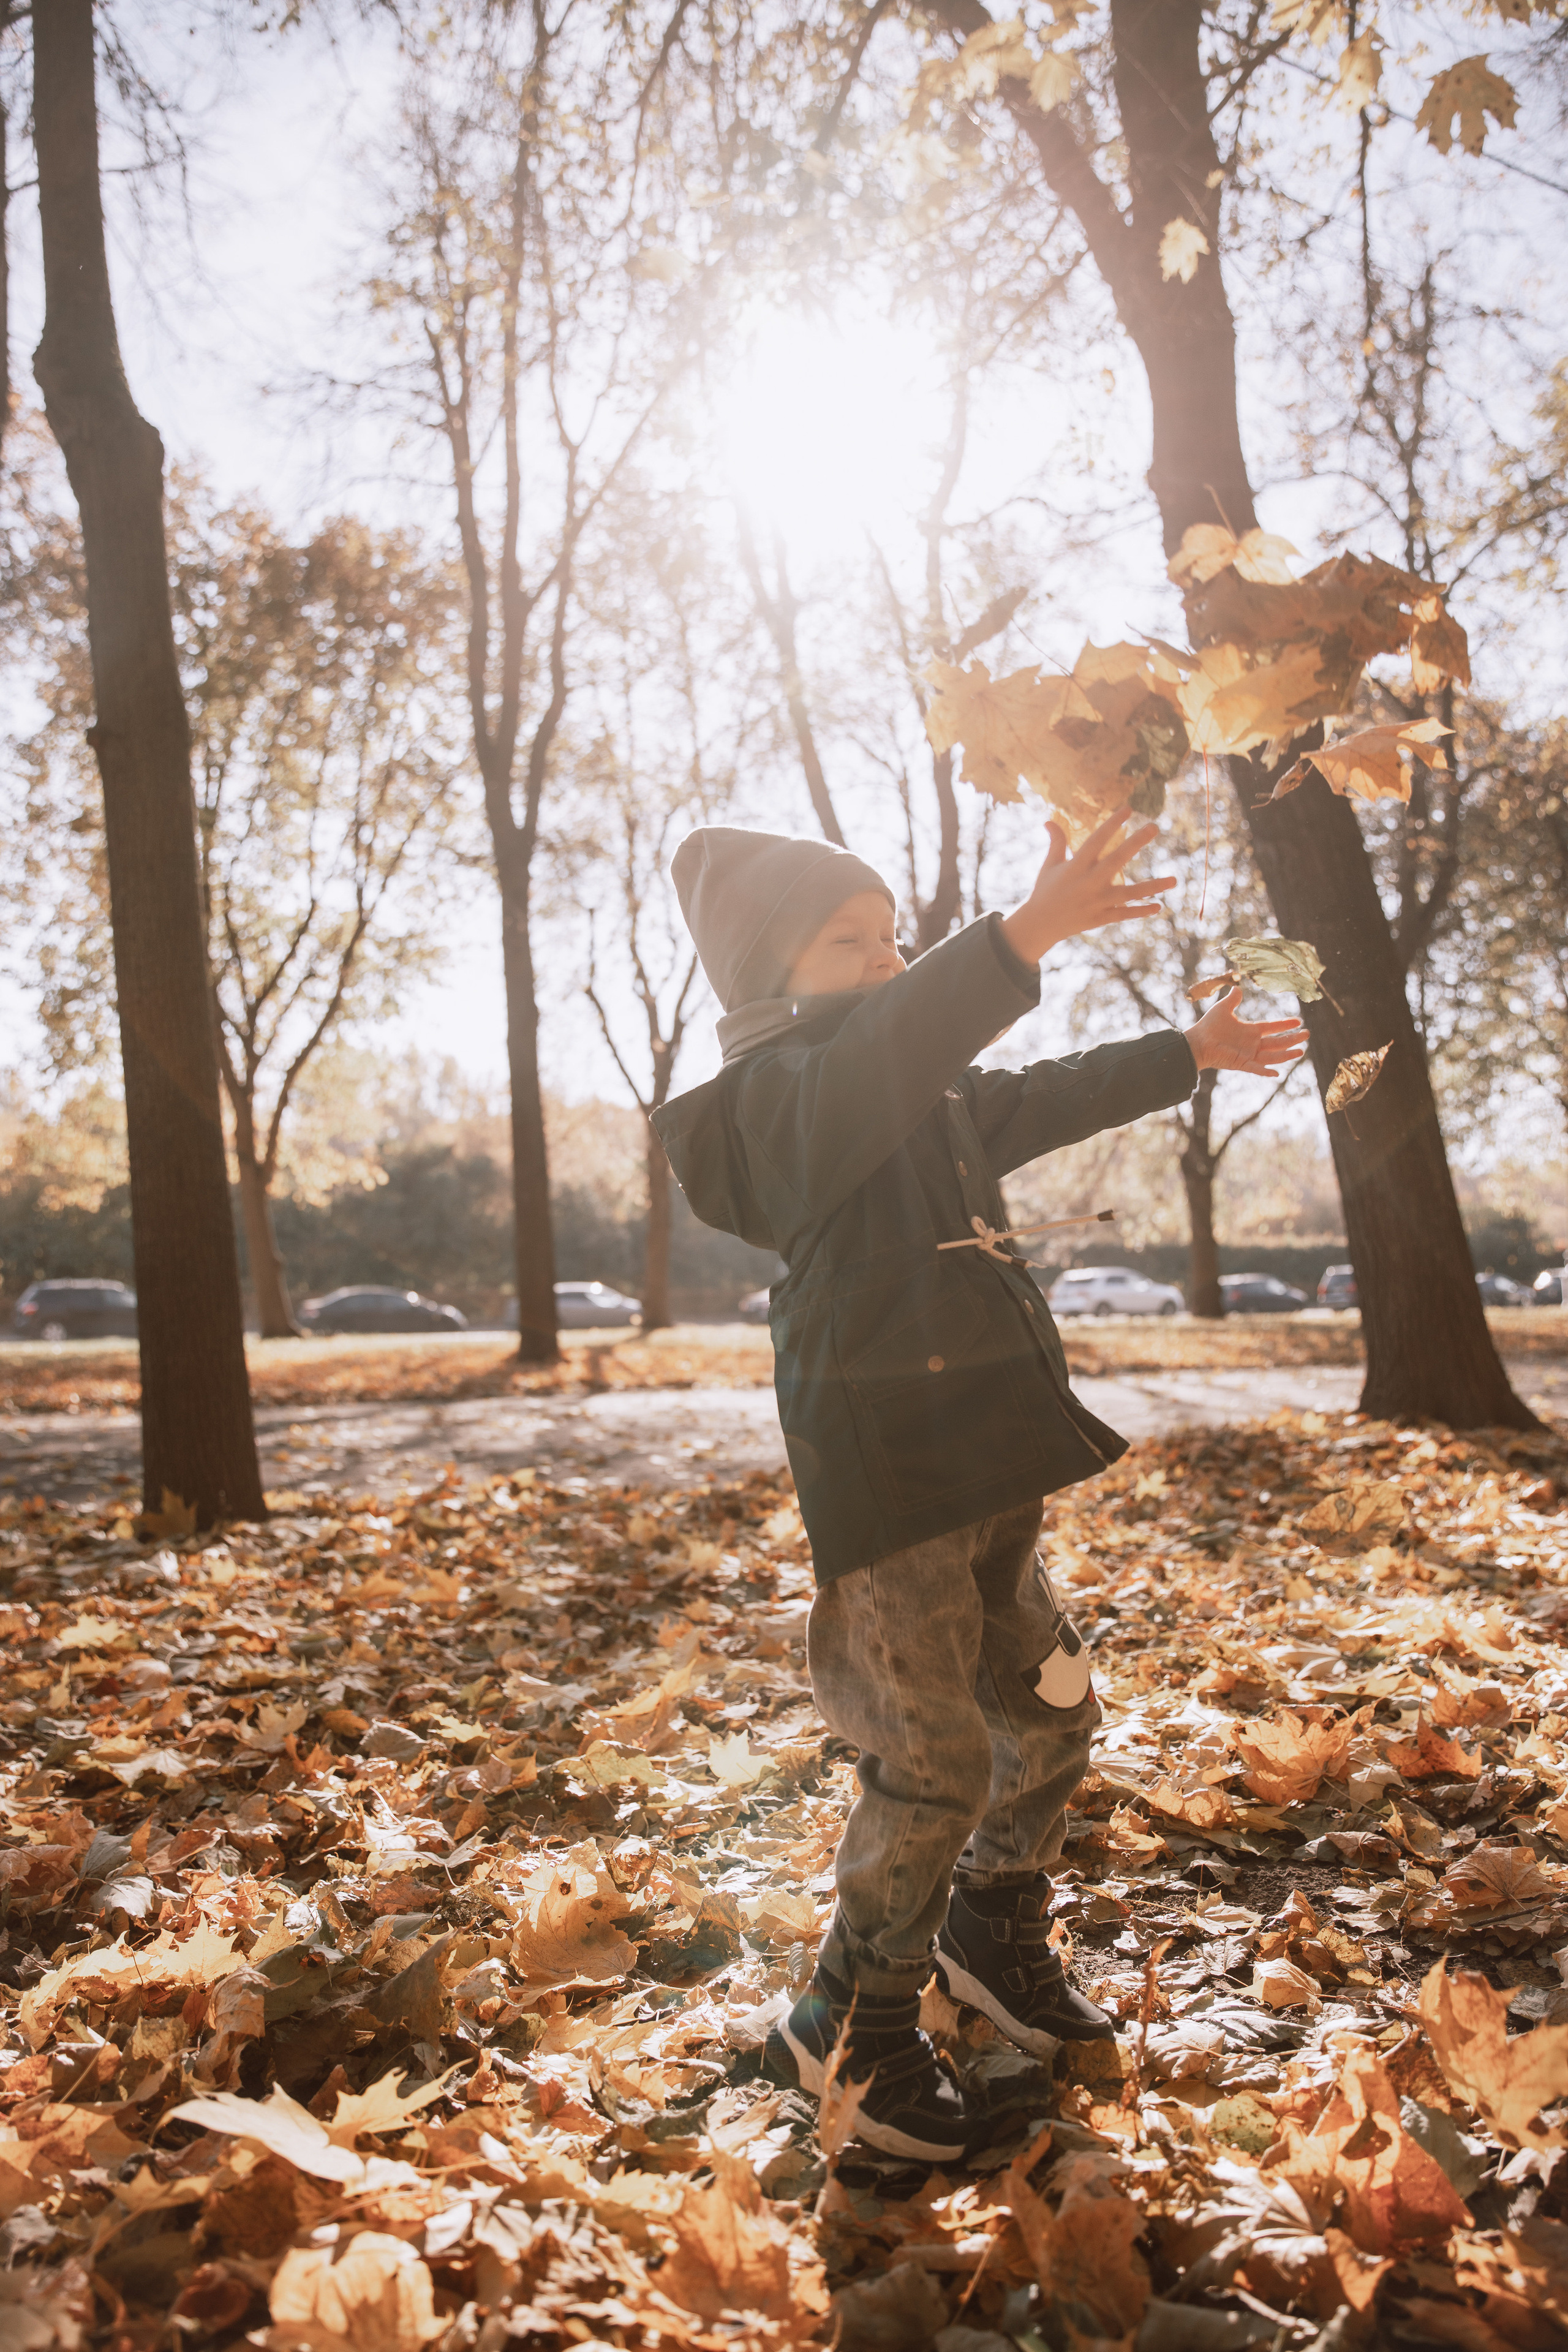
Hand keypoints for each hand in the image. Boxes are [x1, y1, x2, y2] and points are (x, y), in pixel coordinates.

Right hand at [999, 805, 1176, 965]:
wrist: (1040, 924)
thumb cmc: (1045, 890)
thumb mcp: (1050, 865)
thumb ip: (1056, 842)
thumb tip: (1049, 820)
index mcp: (1076, 865)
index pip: (1097, 840)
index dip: (1112, 823)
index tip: (1128, 809)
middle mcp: (1089, 882)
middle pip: (1117, 860)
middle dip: (1136, 843)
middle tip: (1154, 827)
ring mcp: (1097, 901)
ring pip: (1129, 893)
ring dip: (1153, 886)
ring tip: (1174, 880)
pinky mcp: (1101, 917)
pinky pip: (1125, 914)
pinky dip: (1142, 911)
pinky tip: (1159, 906)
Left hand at [1186, 986, 1308, 1074]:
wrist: (1196, 1042)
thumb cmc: (1208, 1026)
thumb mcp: (1223, 1008)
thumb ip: (1232, 999)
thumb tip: (1237, 987)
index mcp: (1250, 1031)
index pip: (1272, 1027)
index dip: (1284, 1025)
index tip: (1298, 1021)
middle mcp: (1252, 1043)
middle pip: (1277, 1042)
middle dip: (1292, 1039)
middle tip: (1307, 1035)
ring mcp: (1248, 1055)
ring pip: (1272, 1056)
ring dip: (1286, 1055)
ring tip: (1301, 1051)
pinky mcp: (1241, 1064)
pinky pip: (1256, 1069)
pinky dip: (1266, 1072)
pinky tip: (1277, 1074)